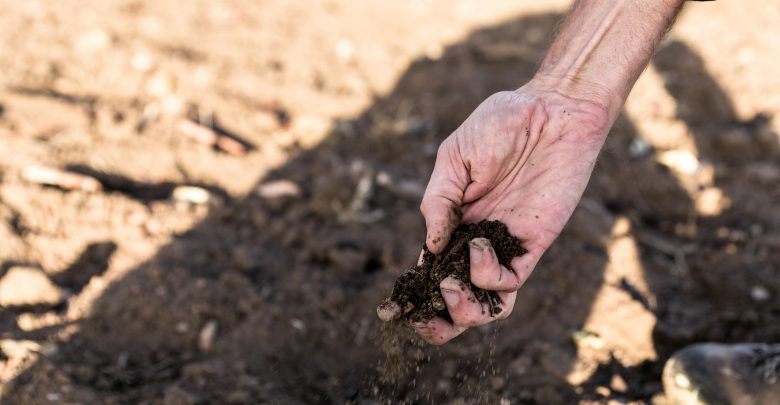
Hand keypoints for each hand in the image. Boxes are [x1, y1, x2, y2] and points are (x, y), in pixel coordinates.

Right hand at [412, 80, 611, 343]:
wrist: (554, 109)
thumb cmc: (501, 124)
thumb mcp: (454, 158)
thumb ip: (438, 202)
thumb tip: (427, 248)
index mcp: (453, 222)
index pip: (431, 269)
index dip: (413, 295)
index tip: (393, 310)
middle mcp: (477, 240)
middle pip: (458, 297)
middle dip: (440, 320)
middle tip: (425, 319)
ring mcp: (505, 245)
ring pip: (487, 302)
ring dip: (464, 311)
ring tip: (450, 289)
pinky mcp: (534, 243)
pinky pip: (511, 279)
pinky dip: (488, 275)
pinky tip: (476, 246)